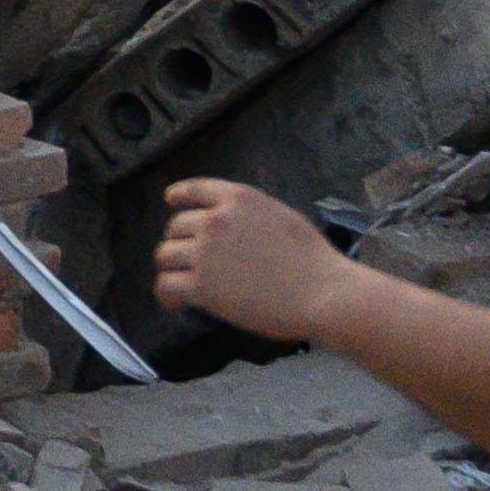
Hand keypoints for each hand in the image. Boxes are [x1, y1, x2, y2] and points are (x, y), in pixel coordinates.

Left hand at [152, 178, 356, 342]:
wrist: (323, 293)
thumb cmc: (314, 260)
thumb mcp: (280, 216)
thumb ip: (249, 215)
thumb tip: (230, 223)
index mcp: (237, 199)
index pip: (193, 190)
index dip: (178, 197)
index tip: (171, 201)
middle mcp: (214, 220)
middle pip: (176, 227)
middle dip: (181, 242)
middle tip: (191, 260)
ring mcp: (205, 253)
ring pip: (165, 256)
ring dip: (172, 267)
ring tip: (179, 281)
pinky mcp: (202, 286)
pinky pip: (166, 286)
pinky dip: (166, 294)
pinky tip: (174, 301)